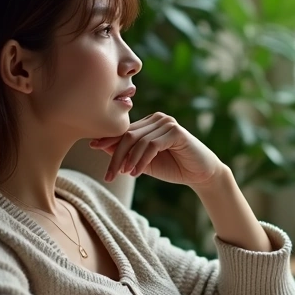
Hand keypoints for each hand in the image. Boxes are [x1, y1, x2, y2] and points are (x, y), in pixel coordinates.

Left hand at [89, 113, 224, 185]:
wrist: (201, 174)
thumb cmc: (174, 167)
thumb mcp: (144, 162)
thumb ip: (127, 154)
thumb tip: (100, 146)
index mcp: (150, 123)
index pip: (125, 130)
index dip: (108, 139)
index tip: (92, 147)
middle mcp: (158, 119)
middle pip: (128, 134)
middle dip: (116, 155)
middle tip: (109, 175)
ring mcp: (168, 123)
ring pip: (139, 141)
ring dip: (129, 160)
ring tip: (125, 175)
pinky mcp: (176, 131)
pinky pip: (152, 145)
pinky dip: (141, 160)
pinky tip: (136, 173)